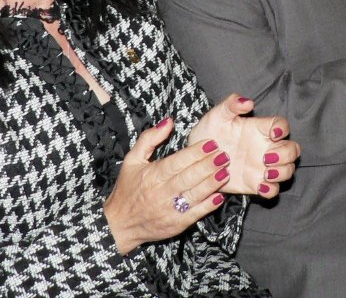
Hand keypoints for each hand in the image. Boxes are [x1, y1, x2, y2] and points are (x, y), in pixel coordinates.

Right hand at [103, 117, 229, 254]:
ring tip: (226, 172)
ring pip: (195, 194)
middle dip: (209, 165)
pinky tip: (220, 196)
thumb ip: (149, 138)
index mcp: (153, 174)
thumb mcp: (132, 160)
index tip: (212, 143)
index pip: (178, 161)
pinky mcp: (176, 224)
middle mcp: (162, 191)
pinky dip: (208, 206)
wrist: (119, 225)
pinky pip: (195, 214)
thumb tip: (169, 121)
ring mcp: (170, 209)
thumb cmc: (127, 189)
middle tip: (225, 155)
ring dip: (212, 183)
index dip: (197, 152)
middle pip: (190, 176)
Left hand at [188, 93, 299, 197]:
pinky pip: (273, 190)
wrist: (197, 158)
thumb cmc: (209, 132)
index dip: (283, 128)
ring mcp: (262, 167)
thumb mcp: (217, 115)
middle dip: (287, 154)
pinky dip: (272, 190)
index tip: (273, 133)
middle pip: (292, 149)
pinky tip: (260, 186)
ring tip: (266, 173)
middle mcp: (265, 148)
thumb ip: (231, 104)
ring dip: (283, 172)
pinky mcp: (255, 184)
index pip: (281, 125)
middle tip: (268, 158)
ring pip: (287, 170)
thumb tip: (247, 102)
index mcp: (259, 129)